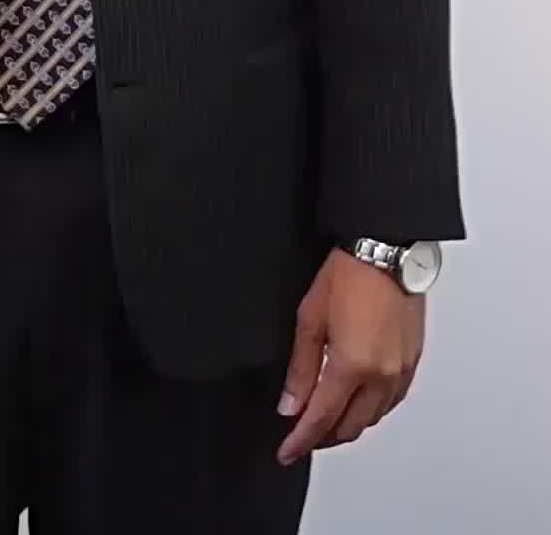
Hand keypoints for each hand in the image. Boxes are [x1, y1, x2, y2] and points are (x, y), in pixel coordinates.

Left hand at [276, 248, 423, 465]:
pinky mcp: (412, 362)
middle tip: (302, 435)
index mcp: (353, 365)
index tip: (286, 451)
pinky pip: (391, 402)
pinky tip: (358, 403)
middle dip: (323, 437)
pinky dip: (371, 410)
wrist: (387, 249)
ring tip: (326, 420)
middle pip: (350, 427)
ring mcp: (401, 371)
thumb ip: (301, 368)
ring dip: (348, 425)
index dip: (301, 441)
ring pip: (373, 419)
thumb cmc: (349, 273)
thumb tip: (290, 404)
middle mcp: (382, 375)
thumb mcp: (310, 317)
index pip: (322, 419)